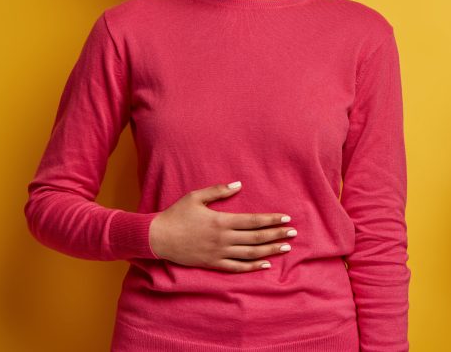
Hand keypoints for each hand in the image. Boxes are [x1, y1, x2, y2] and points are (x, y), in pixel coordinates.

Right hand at [149, 181, 296, 271]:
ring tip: (285, 248)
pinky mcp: (212, 263)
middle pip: (256, 237)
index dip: (271, 220)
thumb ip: (219, 191)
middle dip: (276, 235)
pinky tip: (265, 265)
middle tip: (293, 234)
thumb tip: (239, 184)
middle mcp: (223, 238)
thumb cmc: (176, 215)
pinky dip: (252, 267)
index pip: (253, 221)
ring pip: (250, 253)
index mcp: (222, 221)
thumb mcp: (196, 197)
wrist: (157, 238)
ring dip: (269, 251)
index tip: (286, 219)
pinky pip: (236, 267)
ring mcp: (218, 253)